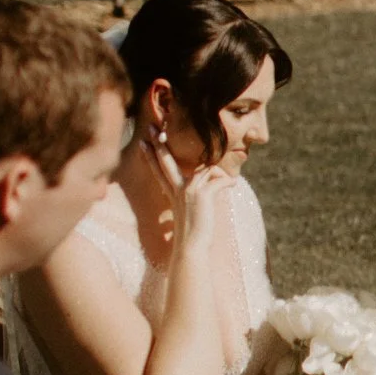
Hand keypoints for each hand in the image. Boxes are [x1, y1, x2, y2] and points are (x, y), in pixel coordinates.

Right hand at [143, 139, 229, 255]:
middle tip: (151, 127)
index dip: (151, 156)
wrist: (192, 247)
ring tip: (228, 180)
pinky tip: (233, 185)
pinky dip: (228, 182)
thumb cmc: (195, 231)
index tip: (142, 142)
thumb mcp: (192, 210)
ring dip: (219, 173)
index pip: (159, 170)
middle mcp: (178, 189)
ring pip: (205, 168)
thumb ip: (195, 195)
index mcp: (173, 193)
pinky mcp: (202, 195)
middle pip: (166, 161)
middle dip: (159, 144)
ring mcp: (189, 191)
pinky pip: (219, 179)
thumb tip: (210, 182)